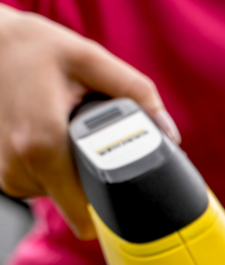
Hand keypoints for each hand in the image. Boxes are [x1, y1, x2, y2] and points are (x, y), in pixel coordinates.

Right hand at [0, 4, 180, 238]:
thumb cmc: (37, 49)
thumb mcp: (91, 59)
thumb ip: (137, 92)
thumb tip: (168, 132)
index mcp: (43, 146)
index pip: (83, 215)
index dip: (111, 208)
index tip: (125, 192)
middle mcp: (21, 167)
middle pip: (79, 203)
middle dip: (97, 180)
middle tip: (92, 141)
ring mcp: (10, 174)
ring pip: (64, 196)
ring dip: (76, 172)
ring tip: (68, 132)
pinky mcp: (6, 175)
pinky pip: (47, 188)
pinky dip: (59, 170)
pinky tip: (55, 138)